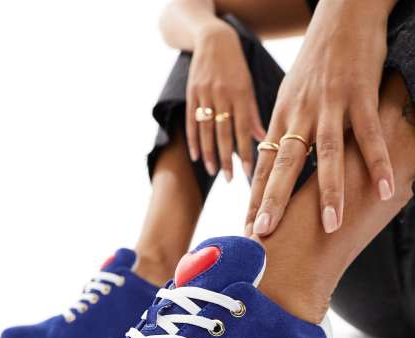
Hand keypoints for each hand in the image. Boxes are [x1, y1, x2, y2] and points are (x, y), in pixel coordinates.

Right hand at [186, 21, 264, 181]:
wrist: (213, 40)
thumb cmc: (236, 68)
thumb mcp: (248, 87)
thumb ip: (253, 114)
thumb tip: (263, 140)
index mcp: (241, 94)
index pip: (244, 130)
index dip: (247, 152)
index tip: (250, 173)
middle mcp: (223, 96)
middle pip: (224, 133)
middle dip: (228, 159)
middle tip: (230, 180)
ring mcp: (205, 95)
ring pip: (207, 130)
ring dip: (209, 154)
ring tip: (212, 172)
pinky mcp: (192, 95)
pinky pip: (191, 122)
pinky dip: (194, 141)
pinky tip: (196, 157)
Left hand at [245, 0, 394, 235]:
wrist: (342, 12)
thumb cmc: (316, 61)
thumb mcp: (291, 96)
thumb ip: (285, 130)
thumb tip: (275, 162)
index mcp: (282, 118)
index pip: (264, 165)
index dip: (255, 197)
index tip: (248, 226)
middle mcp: (301, 114)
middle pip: (285, 164)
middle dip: (274, 200)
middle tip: (265, 232)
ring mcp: (330, 105)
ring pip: (327, 154)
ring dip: (329, 191)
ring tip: (330, 225)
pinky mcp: (361, 94)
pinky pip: (369, 134)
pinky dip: (378, 162)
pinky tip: (384, 190)